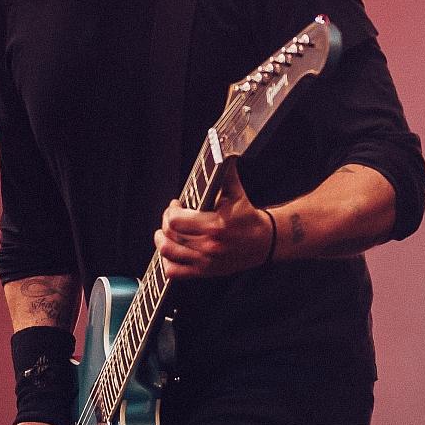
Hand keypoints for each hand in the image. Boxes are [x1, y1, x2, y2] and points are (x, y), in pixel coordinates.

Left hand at [156, 165, 273, 279]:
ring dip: (161, 241)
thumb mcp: (236, 192)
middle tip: (171, 215)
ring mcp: (206, 262)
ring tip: (164, 233)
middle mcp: (209, 246)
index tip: (176, 204)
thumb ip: (225, 172)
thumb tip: (221, 151)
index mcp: (215, 226)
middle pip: (170, 235)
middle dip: (166, 221)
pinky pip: (175, 273)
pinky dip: (167, 262)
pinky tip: (172, 251)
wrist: (263, 242)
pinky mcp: (206, 272)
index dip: (171, 210)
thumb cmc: (247, 215)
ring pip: (169, 253)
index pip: (176, 221)